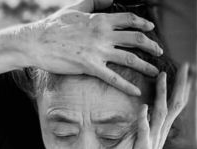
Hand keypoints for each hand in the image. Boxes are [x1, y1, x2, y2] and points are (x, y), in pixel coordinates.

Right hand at [25, 0, 163, 95]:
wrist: (37, 41)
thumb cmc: (54, 25)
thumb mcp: (75, 8)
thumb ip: (94, 2)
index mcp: (101, 20)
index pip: (129, 20)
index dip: (143, 24)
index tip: (151, 29)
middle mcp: (103, 34)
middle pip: (136, 39)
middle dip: (151, 46)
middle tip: (159, 52)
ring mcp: (98, 51)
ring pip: (130, 59)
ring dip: (146, 66)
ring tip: (155, 71)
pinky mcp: (90, 67)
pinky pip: (113, 78)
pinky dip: (127, 86)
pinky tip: (136, 92)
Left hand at [118, 62, 192, 148]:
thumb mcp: (144, 142)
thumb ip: (147, 127)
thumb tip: (146, 113)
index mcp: (161, 130)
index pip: (175, 105)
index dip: (180, 87)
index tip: (185, 68)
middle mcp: (161, 134)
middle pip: (175, 105)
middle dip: (180, 85)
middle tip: (186, 66)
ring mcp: (153, 142)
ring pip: (161, 115)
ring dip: (162, 95)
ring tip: (162, 77)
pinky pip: (145, 133)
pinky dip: (144, 120)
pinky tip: (143, 108)